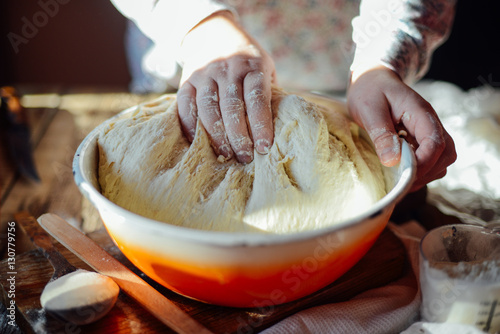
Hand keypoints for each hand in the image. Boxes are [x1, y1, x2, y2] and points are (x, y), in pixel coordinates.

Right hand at [177, 11, 275, 162]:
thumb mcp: (264, 67)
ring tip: (227, 154)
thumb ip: (268, 92)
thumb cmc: (247, 60)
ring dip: (217, 135)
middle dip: (239, 136)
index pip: (257, 98)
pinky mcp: (186, 80)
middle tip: (246, 157)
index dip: (261, 125)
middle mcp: (227, 68)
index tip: (265, 148)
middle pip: (232, 107)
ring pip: (208, 108)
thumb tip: (279, 128)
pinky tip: (199, 143)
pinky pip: (185, 106)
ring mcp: (204, 73)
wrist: (214, 32)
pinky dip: (191, 126)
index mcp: (252, 65)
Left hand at [347, 66, 456, 190]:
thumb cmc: (370, 91)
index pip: (435, 143)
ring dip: (426, 173)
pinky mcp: (421, 139)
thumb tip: (392, 160)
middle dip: (427, 171)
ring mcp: (428, 131)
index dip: (423, 163)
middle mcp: (430, 123)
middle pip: (446, 154)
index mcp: (421, 113)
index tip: (404, 175)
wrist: (372, 79)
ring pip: (442, 160)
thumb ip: (381, 134)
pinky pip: (431, 160)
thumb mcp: (369, 110)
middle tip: (402, 180)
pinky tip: (401, 172)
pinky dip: (421, 171)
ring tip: (401, 178)